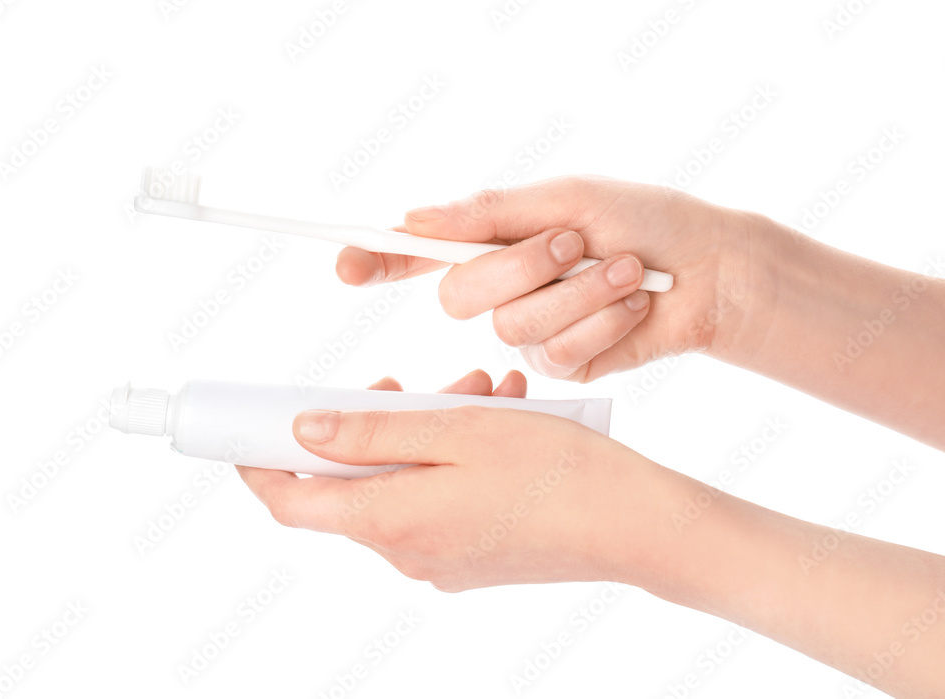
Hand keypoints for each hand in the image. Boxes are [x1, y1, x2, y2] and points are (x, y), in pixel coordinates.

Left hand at [236, 370, 661, 590]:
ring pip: (403, 482)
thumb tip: (304, 431)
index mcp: (391, 521)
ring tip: (479, 391)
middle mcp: (407, 552)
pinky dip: (452, 456)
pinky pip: (439, 498)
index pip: (291, 502)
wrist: (635, 527)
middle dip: (372, 424)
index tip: (246, 429)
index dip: (259, 464)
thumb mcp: (454, 431)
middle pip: (353, 484)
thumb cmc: (553, 473)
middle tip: (405, 384)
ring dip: (424, 431)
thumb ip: (372, 434)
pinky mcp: (473, 556)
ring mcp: (441, 559)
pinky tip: (500, 420)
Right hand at [337, 176, 770, 380]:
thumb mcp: (569, 198)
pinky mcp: (562, 367)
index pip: (417, 253)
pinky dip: (603, 321)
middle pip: (459, 297)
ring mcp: (530, 333)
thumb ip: (491, 213)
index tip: (344, 265)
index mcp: (495, 241)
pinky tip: (633, 304)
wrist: (711, 271)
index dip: (376, 259)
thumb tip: (416, 217)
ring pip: (513, 326)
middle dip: (522, 266)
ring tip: (623, 269)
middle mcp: (502, 289)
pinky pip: (557, 353)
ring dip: (579, 292)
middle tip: (574, 242)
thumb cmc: (645, 221)